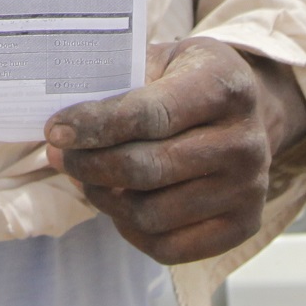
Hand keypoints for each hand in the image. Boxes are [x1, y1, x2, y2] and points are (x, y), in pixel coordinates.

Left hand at [44, 38, 305, 264]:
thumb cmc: (191, 82)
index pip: (150, 115)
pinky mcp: (243, 227)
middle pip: (147, 169)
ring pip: (151, 214)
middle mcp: (245, 142)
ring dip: (105, 198)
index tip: (55, 131)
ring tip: (87, 177)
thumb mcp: (166, 58)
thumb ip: (123, 80)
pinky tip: (119, 202)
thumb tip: (63, 115)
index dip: (97, 125)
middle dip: (90, 165)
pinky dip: (130, 230)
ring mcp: (249, 189)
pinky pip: (168, 247)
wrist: (250, 113)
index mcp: (226, 87)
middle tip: (59, 155)